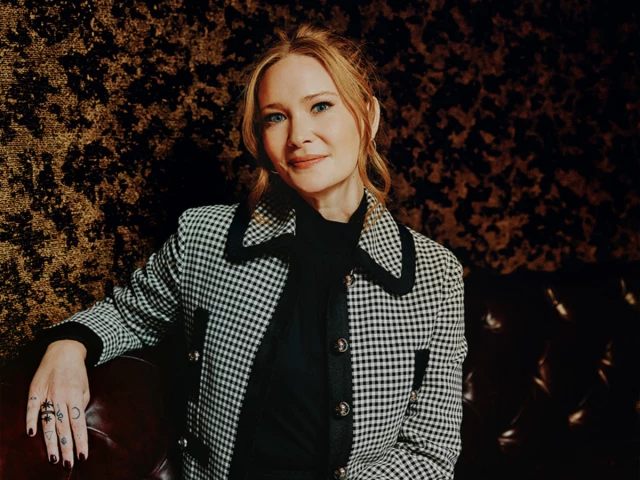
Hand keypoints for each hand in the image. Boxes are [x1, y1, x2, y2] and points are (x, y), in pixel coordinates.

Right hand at [25, 340, 89, 468]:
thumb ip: (81, 406)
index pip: (79, 424)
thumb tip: (76, 424)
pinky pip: (31, 408)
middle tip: (68, 464)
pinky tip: (31, 435)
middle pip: (63, 427)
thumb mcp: (86, 388)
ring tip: (53, 459)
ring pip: (48, 422)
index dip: (81, 440)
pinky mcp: (35, 391)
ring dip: (51, 442)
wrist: (64, 352)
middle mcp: (61, 397)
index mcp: (76, 397)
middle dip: (66, 447)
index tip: (83, 456)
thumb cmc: (77, 373)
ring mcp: (47, 394)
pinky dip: (30, 420)